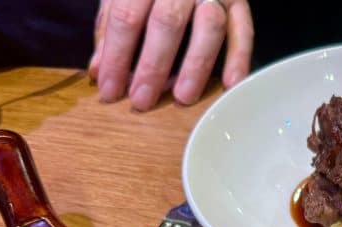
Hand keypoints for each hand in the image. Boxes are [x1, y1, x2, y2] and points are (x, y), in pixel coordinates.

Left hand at [89, 0, 253, 110]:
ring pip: (209, 25)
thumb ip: (110, 28)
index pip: (126, 16)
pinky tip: (229, 85)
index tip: (110, 91)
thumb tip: (99, 71)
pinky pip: (243, 28)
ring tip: (183, 98)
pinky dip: (239, 58)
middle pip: (167, 22)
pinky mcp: (238, 0)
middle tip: (142, 101)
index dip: (116, 56)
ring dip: (196, 65)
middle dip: (153, 66)